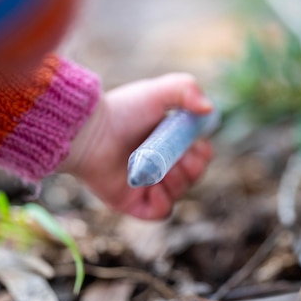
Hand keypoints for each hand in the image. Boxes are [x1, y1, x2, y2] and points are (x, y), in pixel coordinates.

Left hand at [58, 73, 213, 219]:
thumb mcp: (159, 90)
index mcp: (169, 141)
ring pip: (180, 192)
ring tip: (161, 170)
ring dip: (178, 181)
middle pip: (194, 175)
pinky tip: (155, 186)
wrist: (90, 133)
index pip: (200, 154)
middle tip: (179, 158)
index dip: (202, 152)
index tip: (195, 144)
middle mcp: (160, 163)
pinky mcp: (135, 202)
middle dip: (194, 168)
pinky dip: (164, 201)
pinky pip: (162, 211)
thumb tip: (210, 110)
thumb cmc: (123, 110)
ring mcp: (148, 184)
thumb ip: (187, 89)